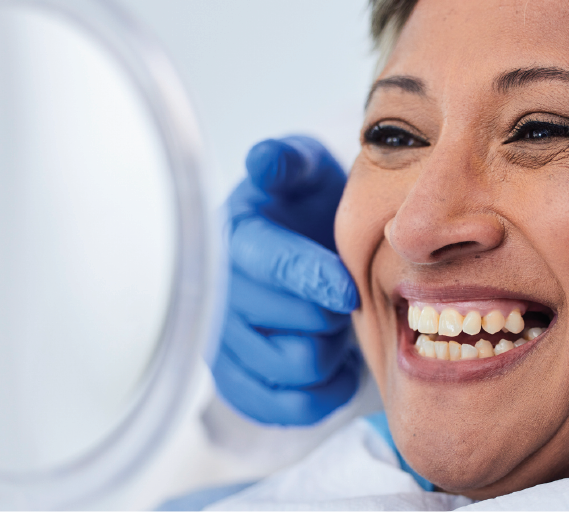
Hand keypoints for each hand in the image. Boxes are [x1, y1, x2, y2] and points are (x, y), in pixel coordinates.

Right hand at [211, 136, 360, 424]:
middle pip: (296, 324)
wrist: (298, 243)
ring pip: (297, 367)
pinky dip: (320, 392)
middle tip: (346, 296)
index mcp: (235, 238)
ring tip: (334, 323)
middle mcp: (219, 294)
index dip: (314, 280)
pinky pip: (283, 407)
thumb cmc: (304, 205)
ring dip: (330, 349)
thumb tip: (266, 161)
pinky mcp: (234, 382)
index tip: (349, 291)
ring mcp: (222, 343)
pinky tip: (333, 364)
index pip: (273, 266)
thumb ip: (288, 161)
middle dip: (334, 313)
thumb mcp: (302, 169)